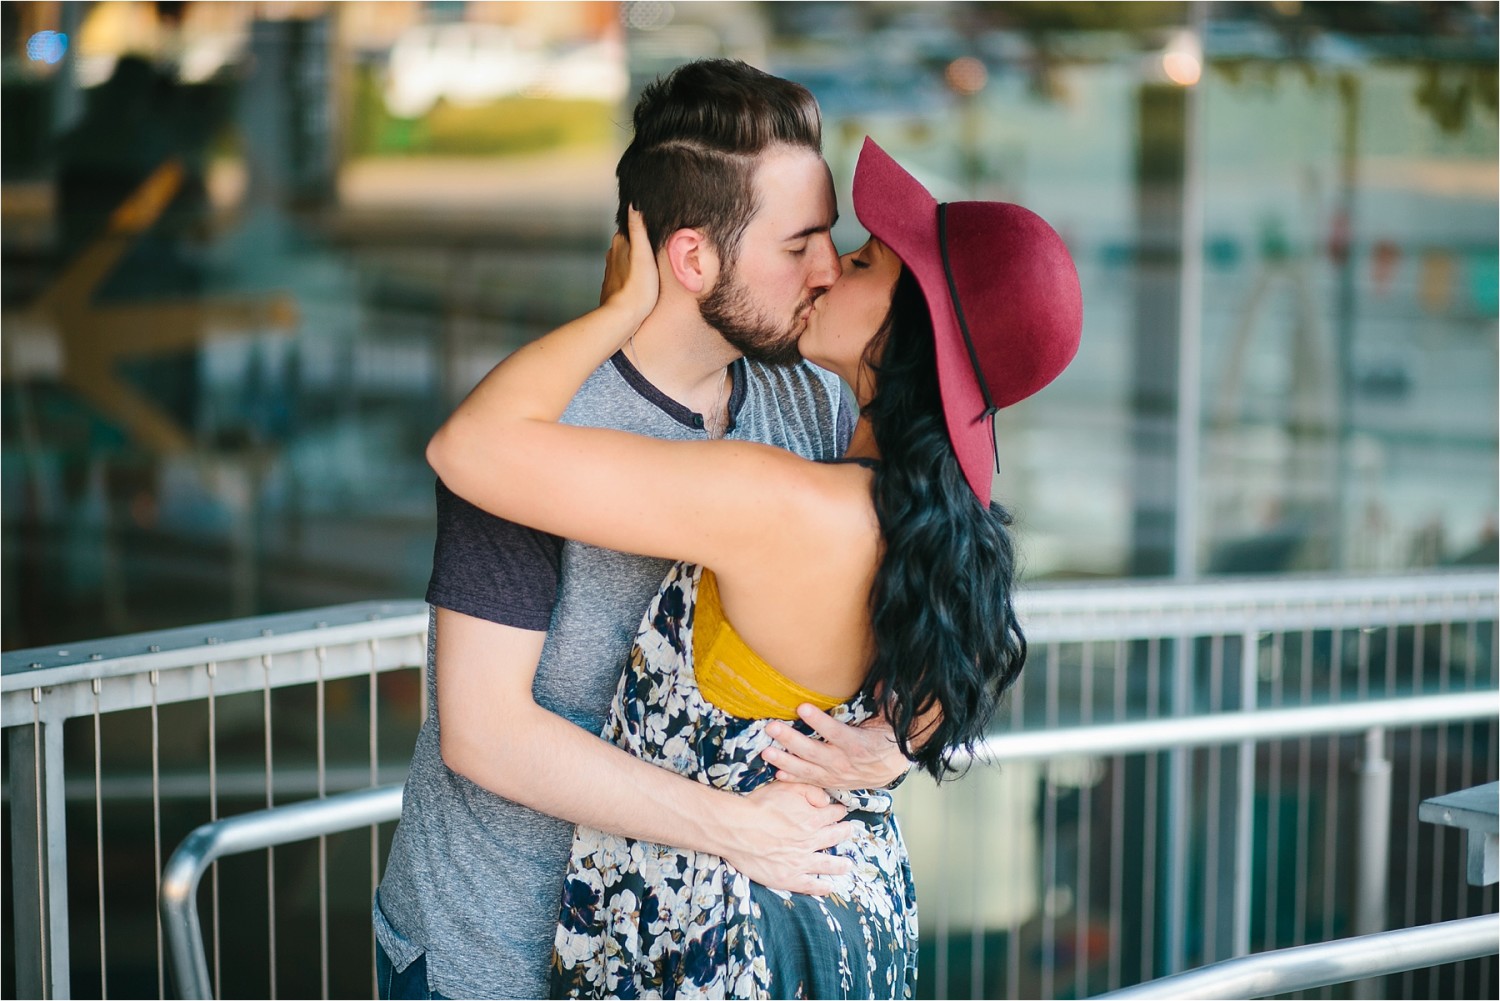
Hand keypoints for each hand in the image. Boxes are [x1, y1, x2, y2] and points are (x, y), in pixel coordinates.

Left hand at [599, 207, 657, 322]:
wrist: (622, 317)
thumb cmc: (638, 287)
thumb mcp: (643, 254)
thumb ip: (638, 228)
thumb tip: (633, 202)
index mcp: (620, 243)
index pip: (630, 226)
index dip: (641, 225)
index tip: (654, 226)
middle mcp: (612, 255)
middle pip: (628, 242)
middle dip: (639, 242)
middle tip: (655, 245)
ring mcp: (612, 272)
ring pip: (625, 258)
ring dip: (635, 259)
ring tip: (650, 263)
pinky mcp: (613, 287)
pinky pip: (624, 274)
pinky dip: (631, 273)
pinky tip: (640, 279)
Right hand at [719, 781, 854, 895]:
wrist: (738, 829)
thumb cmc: (759, 806)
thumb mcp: (786, 787)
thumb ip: (810, 791)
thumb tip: (827, 801)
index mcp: (812, 818)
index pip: (833, 814)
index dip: (838, 811)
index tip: (841, 812)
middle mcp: (811, 841)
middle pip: (834, 837)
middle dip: (844, 833)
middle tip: (849, 832)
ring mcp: (801, 861)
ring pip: (828, 864)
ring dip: (840, 864)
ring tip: (848, 865)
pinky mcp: (789, 877)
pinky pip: (810, 885)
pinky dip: (821, 886)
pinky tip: (828, 887)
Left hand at [763, 705, 910, 790]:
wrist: (891, 768)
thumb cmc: (886, 738)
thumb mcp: (888, 719)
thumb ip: (882, 700)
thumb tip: (879, 679)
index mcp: (858, 744)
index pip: (835, 732)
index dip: (819, 721)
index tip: (802, 707)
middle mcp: (844, 762)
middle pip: (813, 751)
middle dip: (791, 740)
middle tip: (772, 727)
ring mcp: (835, 775)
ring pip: (806, 769)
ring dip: (784, 761)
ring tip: (765, 752)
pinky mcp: (829, 782)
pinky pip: (809, 781)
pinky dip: (793, 778)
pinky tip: (777, 773)